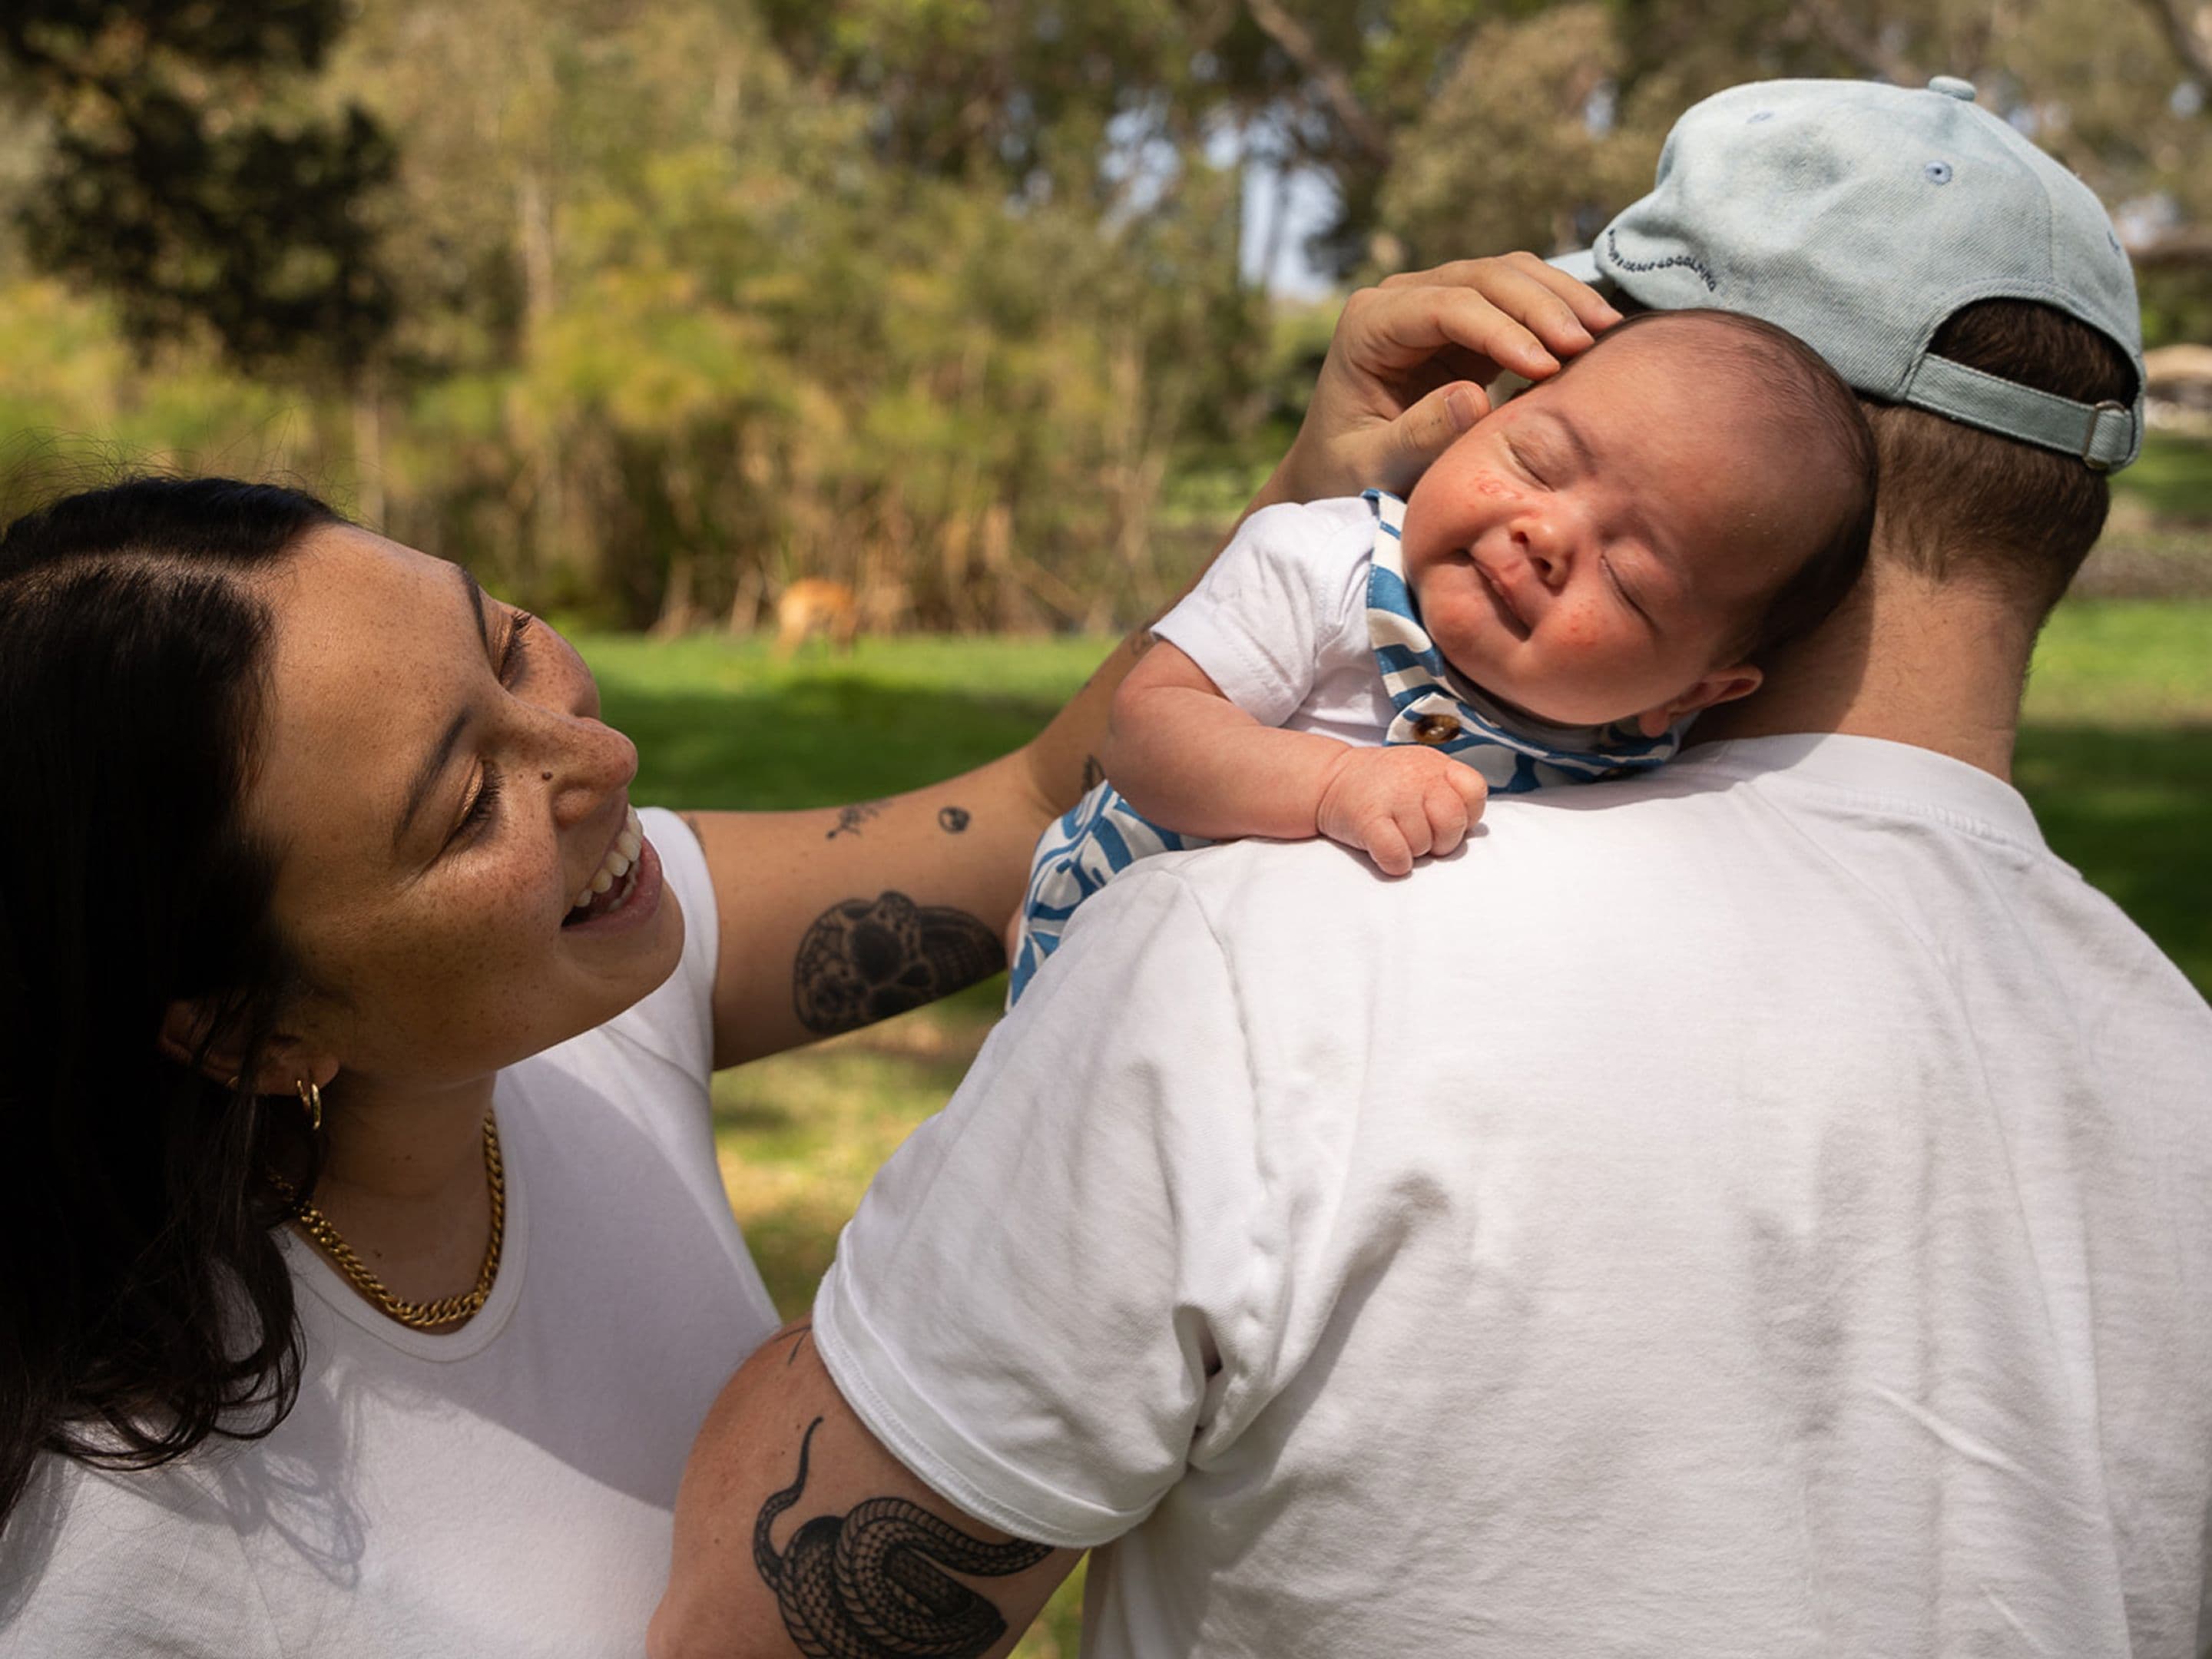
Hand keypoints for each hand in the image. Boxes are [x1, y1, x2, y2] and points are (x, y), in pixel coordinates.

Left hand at [1260, 253, 1620, 505]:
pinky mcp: (1466, 321)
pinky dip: (1559, 310)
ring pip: (1509, 274)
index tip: (1547, 366)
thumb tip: (1475, 397)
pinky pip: (1520, 299)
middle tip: (1591, 343)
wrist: (1339, 470)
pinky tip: (1597, 335)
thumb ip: (1417, 435)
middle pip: (1483, 276)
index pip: (1445, 306)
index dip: (1501, 330)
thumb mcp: (1373, 466)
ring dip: (1560, 297)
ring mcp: (1435, 301)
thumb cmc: (1347, 473)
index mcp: (1369, 324)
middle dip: (1541, 305)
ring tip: (1607, 331)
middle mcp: (1401, 299)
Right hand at [1315, 745, 1489, 876]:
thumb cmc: (1383, 785)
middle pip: (1452, 823)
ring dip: (1411, 850)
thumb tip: (1477, 828)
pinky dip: (1394, 863)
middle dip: (1441, 840)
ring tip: (1395, 834)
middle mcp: (1417, 776)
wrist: (1329, 779)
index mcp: (1436, 765)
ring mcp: (1393, 796)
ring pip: (1423, 845)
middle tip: (1421, 835)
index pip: (1474, 791)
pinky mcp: (1368, 818)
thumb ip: (1451, 790)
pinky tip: (1385, 851)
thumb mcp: (1421, 772)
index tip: (1442, 818)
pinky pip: (1396, 855)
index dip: (1465, 815)